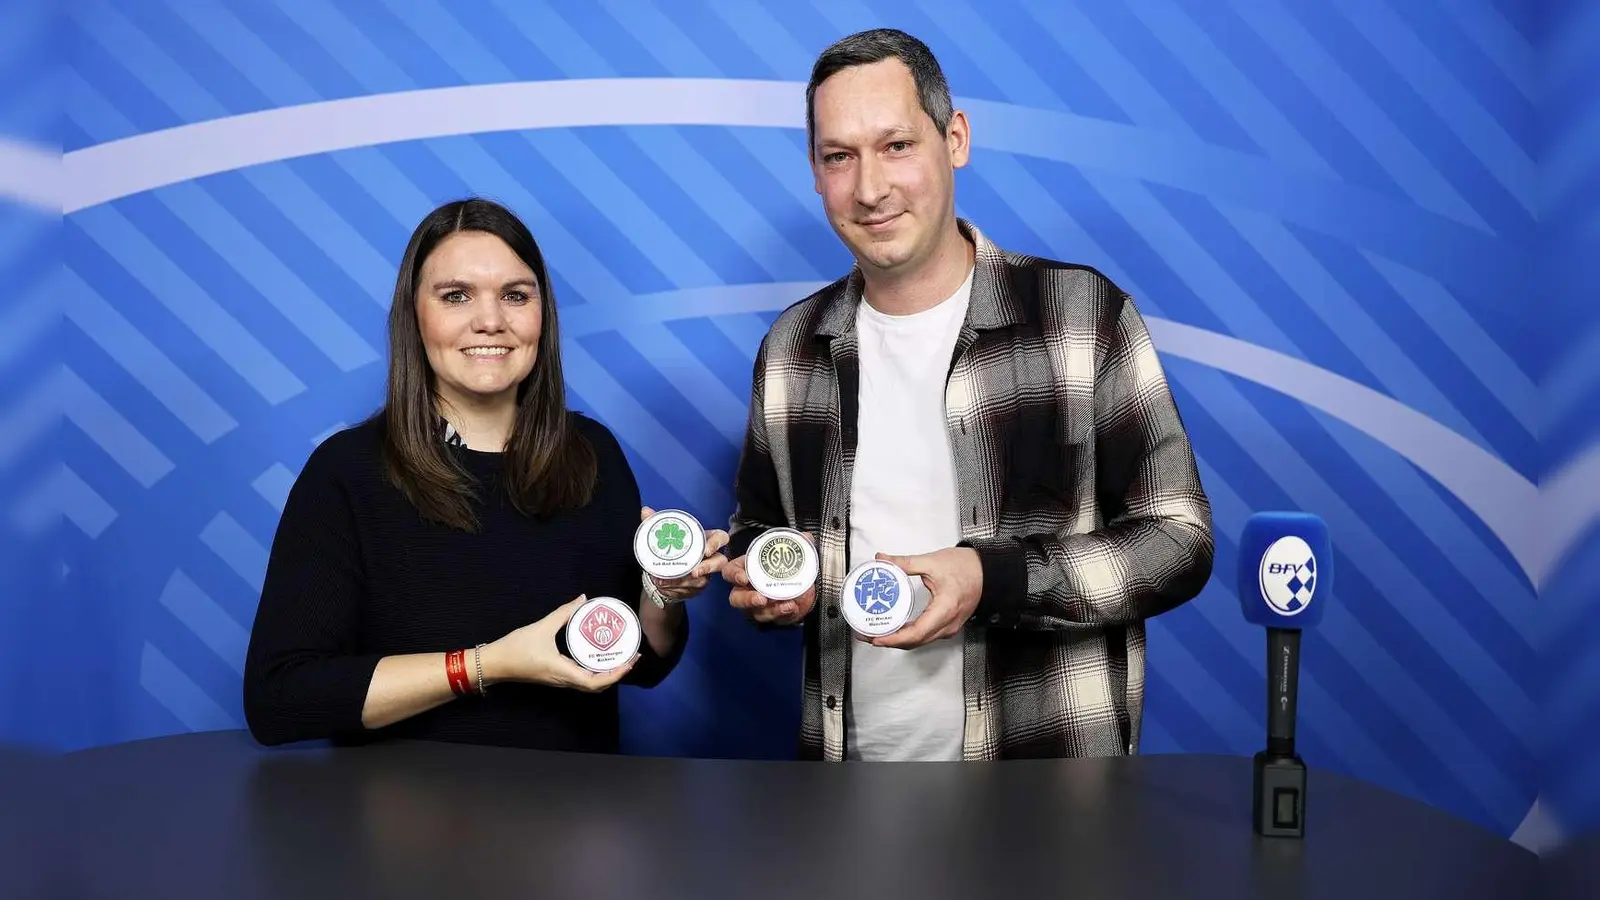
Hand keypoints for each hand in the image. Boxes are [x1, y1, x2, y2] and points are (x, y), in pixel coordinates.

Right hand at [481, 595, 637, 691]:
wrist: (493, 663)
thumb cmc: (515, 648)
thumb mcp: (541, 627)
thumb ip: (563, 613)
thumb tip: (582, 599)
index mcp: (564, 672)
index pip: (597, 682)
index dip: (617, 674)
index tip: (630, 662)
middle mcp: (564, 681)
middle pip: (597, 687)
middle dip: (617, 674)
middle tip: (631, 657)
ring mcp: (559, 681)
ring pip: (589, 684)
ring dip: (607, 674)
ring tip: (619, 657)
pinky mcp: (555, 676)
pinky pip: (580, 678)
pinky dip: (594, 671)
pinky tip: (597, 656)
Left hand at [641, 507, 728, 602]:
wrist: (665, 571)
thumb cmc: (671, 549)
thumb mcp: (663, 535)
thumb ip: (655, 522)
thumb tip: (646, 511)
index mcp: (705, 539)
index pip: (721, 538)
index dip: (717, 543)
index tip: (707, 550)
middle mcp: (710, 557)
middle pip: (721, 561)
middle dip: (708, 567)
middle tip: (694, 572)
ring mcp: (706, 573)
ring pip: (704, 578)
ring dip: (685, 581)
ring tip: (669, 580)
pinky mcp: (698, 586)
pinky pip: (692, 589)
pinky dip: (677, 588)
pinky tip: (665, 585)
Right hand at [722, 534, 815, 626]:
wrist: (801, 587)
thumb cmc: (785, 568)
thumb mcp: (790, 554)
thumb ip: (797, 544)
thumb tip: (806, 536)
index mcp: (746, 569)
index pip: (730, 572)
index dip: (733, 575)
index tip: (744, 578)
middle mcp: (747, 589)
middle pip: (736, 598)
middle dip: (747, 600)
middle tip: (761, 599)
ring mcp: (757, 605)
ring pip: (755, 612)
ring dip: (770, 610)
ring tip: (785, 605)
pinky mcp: (770, 615)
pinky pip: (772, 618)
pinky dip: (782, 614)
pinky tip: (792, 607)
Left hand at [870, 548, 983, 649]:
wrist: (988, 571)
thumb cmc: (967, 568)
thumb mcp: (931, 562)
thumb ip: (904, 562)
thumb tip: (882, 559)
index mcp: (944, 610)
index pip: (916, 633)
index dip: (894, 639)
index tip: (876, 638)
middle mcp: (947, 624)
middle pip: (915, 642)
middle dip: (889, 641)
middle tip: (867, 634)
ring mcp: (949, 627)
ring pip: (919, 641)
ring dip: (897, 640)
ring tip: (876, 633)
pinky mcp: (948, 625)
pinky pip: (925, 636)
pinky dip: (908, 636)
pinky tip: (895, 629)